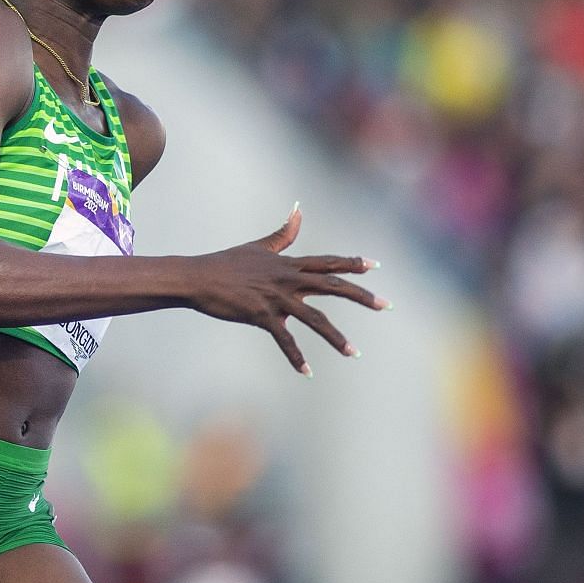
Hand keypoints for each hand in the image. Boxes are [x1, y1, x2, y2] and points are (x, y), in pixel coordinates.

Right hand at [187, 205, 389, 375]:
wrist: (198, 277)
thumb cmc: (225, 263)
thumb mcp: (257, 247)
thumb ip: (283, 234)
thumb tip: (298, 210)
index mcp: (288, 264)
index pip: (327, 262)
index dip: (352, 263)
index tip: (375, 266)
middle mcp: (287, 279)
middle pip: (333, 287)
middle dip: (362, 296)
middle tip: (385, 305)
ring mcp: (276, 298)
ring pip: (315, 319)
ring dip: (336, 337)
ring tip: (354, 353)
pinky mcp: (261, 316)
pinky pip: (284, 339)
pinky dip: (296, 357)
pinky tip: (307, 372)